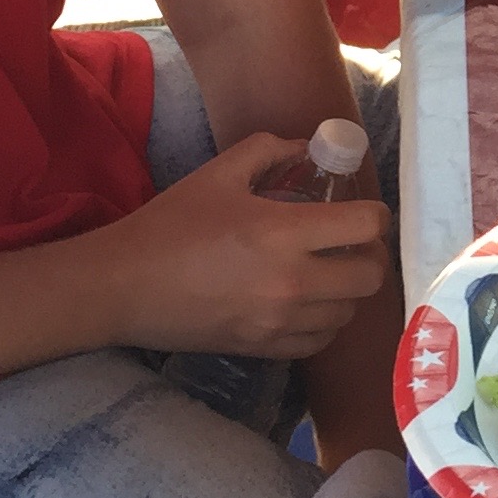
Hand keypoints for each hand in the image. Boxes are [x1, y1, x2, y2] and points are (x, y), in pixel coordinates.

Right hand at [95, 132, 392, 359]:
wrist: (123, 287)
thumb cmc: (171, 225)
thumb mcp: (220, 172)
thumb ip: (271, 150)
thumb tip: (308, 147)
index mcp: (282, 232)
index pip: (366, 226)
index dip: (375, 214)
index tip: (362, 210)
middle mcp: (290, 282)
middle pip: (371, 275)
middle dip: (371, 253)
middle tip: (354, 242)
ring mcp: (278, 322)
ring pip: (350, 312)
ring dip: (350, 289)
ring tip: (332, 271)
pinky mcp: (263, 349)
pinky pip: (320, 342)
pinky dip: (326, 322)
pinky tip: (310, 303)